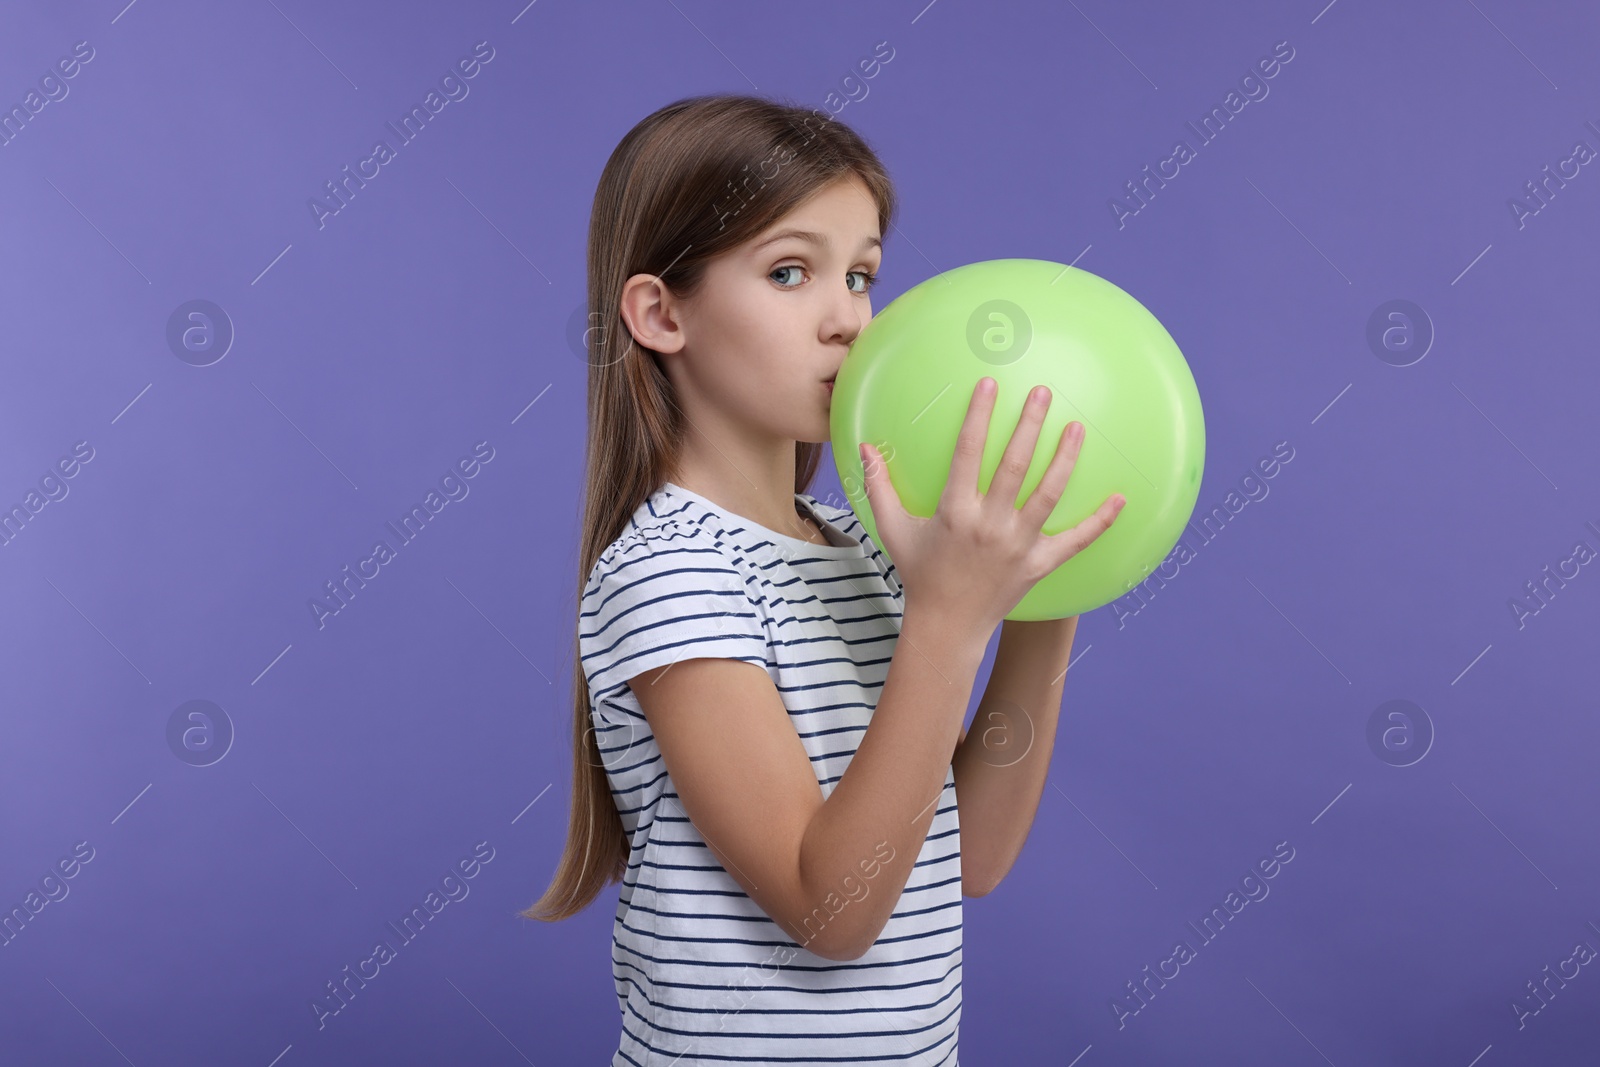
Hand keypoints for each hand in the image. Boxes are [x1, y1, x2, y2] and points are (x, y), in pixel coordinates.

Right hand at [859, 377, 1124, 634]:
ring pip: (1047, 495)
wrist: (947, 625)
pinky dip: (1099, 522)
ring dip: (1064, 459)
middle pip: (1015, 466)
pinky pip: (1075, 542)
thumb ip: (879, 487)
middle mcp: (989, 525)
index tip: (989, 385)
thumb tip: (865, 447)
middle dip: (1030, 425)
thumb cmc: (920, 573)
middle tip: (1043, 393)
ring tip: (1077, 428)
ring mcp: (1017, 545)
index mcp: (955, 512)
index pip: (968, 454)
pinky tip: (1120, 498)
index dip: (979, 417)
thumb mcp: (892, 529)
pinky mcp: (1038, 565)